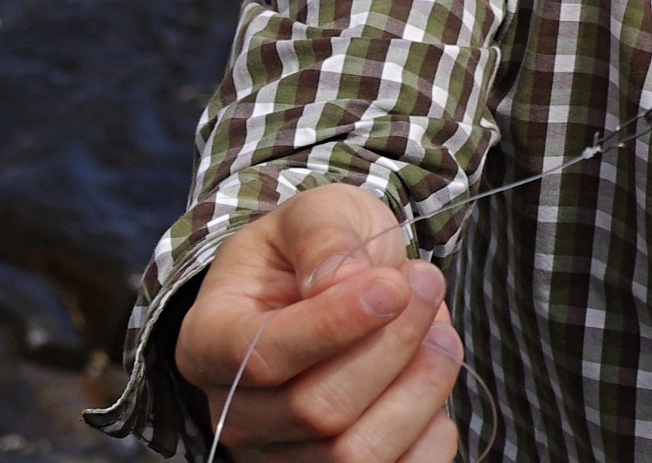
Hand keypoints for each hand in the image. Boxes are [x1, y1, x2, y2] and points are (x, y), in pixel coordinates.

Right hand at [174, 182, 462, 461]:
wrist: (335, 279)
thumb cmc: (317, 246)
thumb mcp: (316, 212)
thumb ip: (325, 237)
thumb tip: (344, 282)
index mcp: (210, 340)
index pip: (262, 357)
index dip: (336, 326)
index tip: (395, 285)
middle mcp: (235, 410)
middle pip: (318, 410)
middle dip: (394, 344)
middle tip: (428, 284)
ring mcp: (281, 452)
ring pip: (355, 453)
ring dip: (420, 387)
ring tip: (440, 329)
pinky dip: (432, 439)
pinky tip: (435, 383)